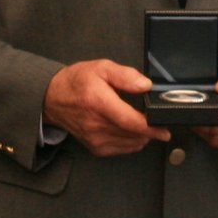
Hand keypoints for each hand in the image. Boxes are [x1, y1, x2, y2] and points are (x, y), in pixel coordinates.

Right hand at [44, 59, 165, 155]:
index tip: (164, 129)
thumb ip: (125, 75)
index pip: (130, 122)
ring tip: (143, 123)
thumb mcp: (101, 68)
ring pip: (130, 143)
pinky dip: (131, 142)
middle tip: (157, 120)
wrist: (53, 98)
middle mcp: (96, 124)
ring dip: (142, 136)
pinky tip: (131, 131)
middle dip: (151, 130)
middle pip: (133, 135)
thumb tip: (145, 85)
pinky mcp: (95, 147)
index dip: (151, 128)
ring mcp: (95, 138)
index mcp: (98, 102)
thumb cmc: (76, 82)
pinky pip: (122, 149)